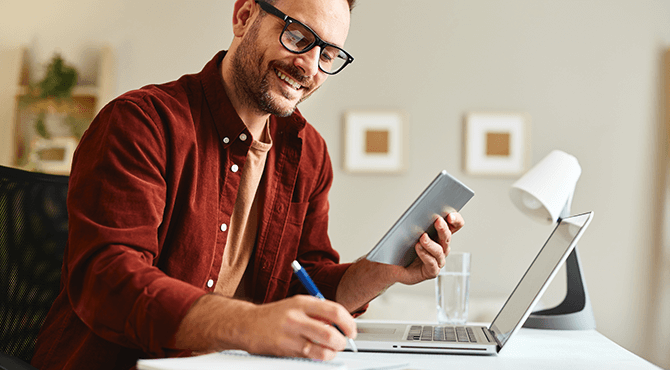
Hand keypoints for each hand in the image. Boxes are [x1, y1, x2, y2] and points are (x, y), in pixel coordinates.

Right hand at [240, 295, 356, 360]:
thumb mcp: (296, 305)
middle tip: (343, 342)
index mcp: (302, 302)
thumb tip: (341, 323)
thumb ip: (318, 312)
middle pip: (330, 332)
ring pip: (322, 349)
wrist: (247, 324)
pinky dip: (319, 357)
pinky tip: (318, 354)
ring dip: (332, 352)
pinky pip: (309, 357)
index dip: (348, 323)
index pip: (334, 311)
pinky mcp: (284, 349)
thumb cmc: (275, 315)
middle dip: (342, 341)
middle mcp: (296, 317)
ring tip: (331, 350)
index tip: (352, 330)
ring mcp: (290, 334)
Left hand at [397, 212, 464, 284]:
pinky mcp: (431, 271)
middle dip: (443, 228)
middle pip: (447, 237)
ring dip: (431, 243)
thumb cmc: (403, 247)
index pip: (454, 225)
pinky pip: (431, 263)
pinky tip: (418, 248)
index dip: (455, 220)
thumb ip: (417, 222)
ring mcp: (438, 260)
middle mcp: (442, 247)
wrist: (393, 266)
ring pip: (439, 251)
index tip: (450, 215)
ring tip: (422, 237)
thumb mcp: (409, 231)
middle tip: (437, 220)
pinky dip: (425, 255)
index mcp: (440, 234)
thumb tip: (418, 213)